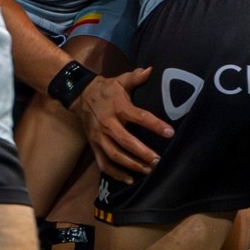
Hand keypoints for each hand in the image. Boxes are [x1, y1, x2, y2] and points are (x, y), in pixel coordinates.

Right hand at [73, 67, 171, 182]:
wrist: (79, 96)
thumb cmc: (106, 89)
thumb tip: (152, 70)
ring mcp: (99, 137)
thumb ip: (136, 77)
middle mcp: (108, 124)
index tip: (170, 132)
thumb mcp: (121, 81)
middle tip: (158, 160)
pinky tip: (130, 179)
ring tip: (148, 170)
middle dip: (143, 153)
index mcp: (118, 107)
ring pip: (115, 155)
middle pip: (126, 142)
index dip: (155, 125)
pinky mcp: (94, 145)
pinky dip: (115, 173)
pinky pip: (103, 163)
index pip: (139, 117)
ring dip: (132, 165)